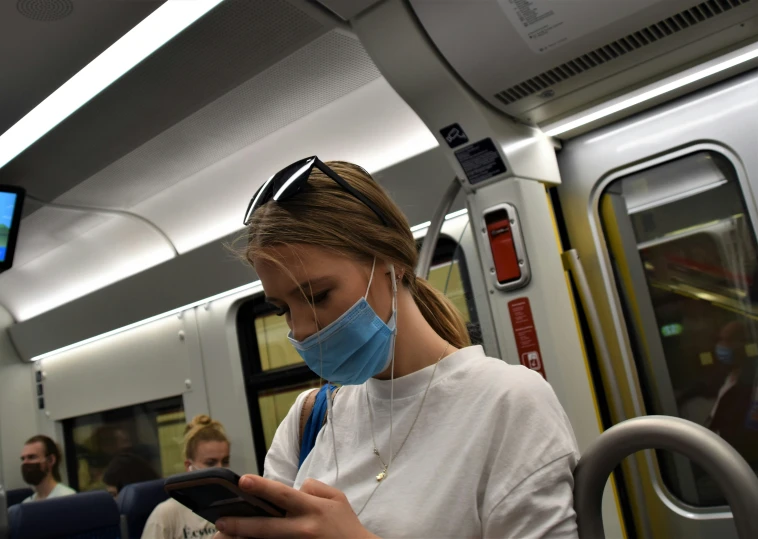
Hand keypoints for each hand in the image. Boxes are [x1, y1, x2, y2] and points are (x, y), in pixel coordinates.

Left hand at [212, 474, 377, 538]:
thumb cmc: (346, 524)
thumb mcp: (337, 498)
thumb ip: (314, 488)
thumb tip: (295, 487)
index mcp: (312, 508)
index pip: (283, 495)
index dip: (262, 487)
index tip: (242, 480)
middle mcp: (304, 528)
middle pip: (267, 527)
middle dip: (241, 524)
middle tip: (220, 520)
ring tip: (226, 536)